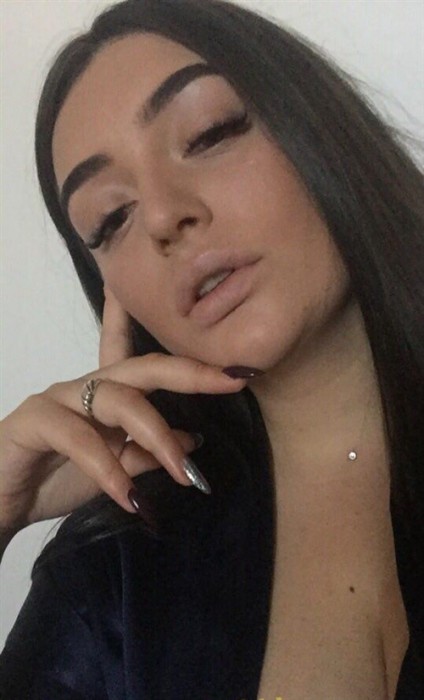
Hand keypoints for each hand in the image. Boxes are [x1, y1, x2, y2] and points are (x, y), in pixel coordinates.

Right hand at [0, 288, 246, 531]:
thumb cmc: (53, 481)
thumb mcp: (114, 472)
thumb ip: (147, 453)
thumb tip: (194, 440)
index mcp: (106, 395)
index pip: (143, 361)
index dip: (182, 352)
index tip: (228, 356)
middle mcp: (86, 386)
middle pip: (143, 368)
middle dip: (189, 372)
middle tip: (232, 382)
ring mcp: (59, 398)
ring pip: (117, 398)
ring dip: (157, 435)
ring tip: (184, 473)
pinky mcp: (33, 420)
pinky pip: (79, 438)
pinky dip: (108, 467)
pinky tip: (128, 496)